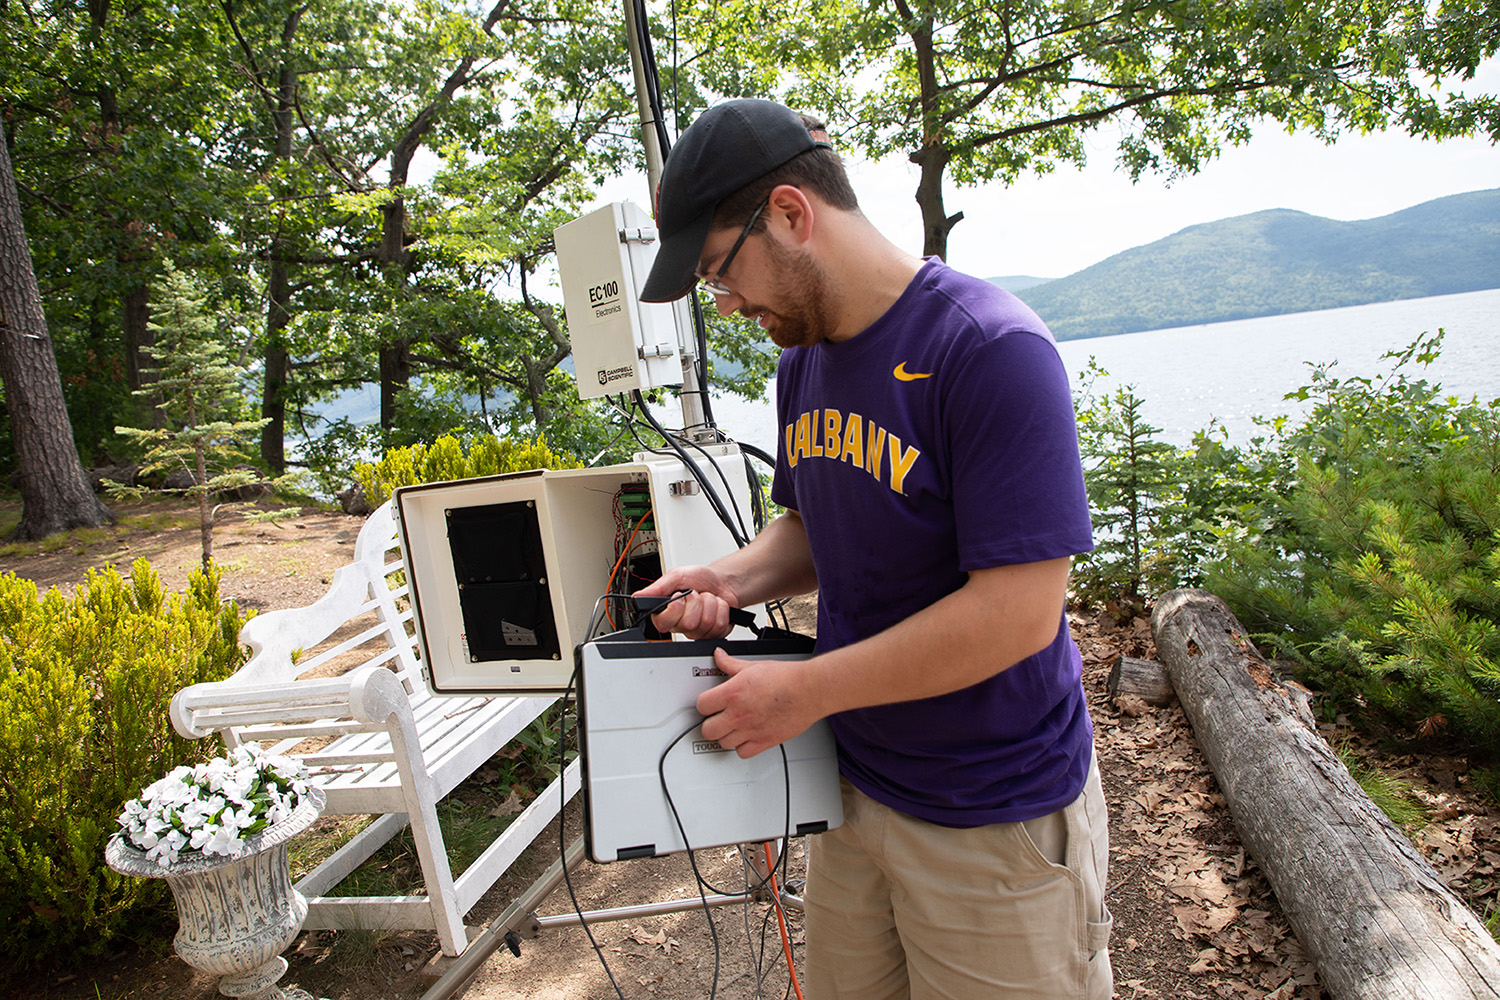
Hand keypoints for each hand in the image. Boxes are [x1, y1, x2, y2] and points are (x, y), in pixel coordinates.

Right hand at [633, 566, 742, 639]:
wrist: (721, 581)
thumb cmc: (698, 579)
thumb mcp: (676, 576)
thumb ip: (658, 587)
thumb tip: (637, 597)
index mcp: (666, 613)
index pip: (664, 622)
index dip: (675, 608)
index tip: (679, 596)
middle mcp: (680, 625)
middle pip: (688, 623)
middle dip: (696, 603)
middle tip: (696, 595)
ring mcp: (697, 631)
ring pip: (706, 623)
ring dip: (710, 604)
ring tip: (706, 598)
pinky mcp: (713, 634)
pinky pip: (719, 626)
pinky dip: (721, 610)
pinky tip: (715, 606)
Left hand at [697, 647, 818, 757]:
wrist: (809, 690)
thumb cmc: (786, 678)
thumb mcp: (753, 666)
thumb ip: (731, 664)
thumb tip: (719, 656)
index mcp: (732, 693)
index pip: (702, 705)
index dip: (704, 704)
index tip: (709, 704)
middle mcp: (738, 714)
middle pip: (708, 730)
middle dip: (711, 723)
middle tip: (718, 718)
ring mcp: (750, 730)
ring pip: (723, 743)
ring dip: (726, 736)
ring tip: (732, 727)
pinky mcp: (764, 742)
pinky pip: (742, 753)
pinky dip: (742, 747)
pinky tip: (746, 737)